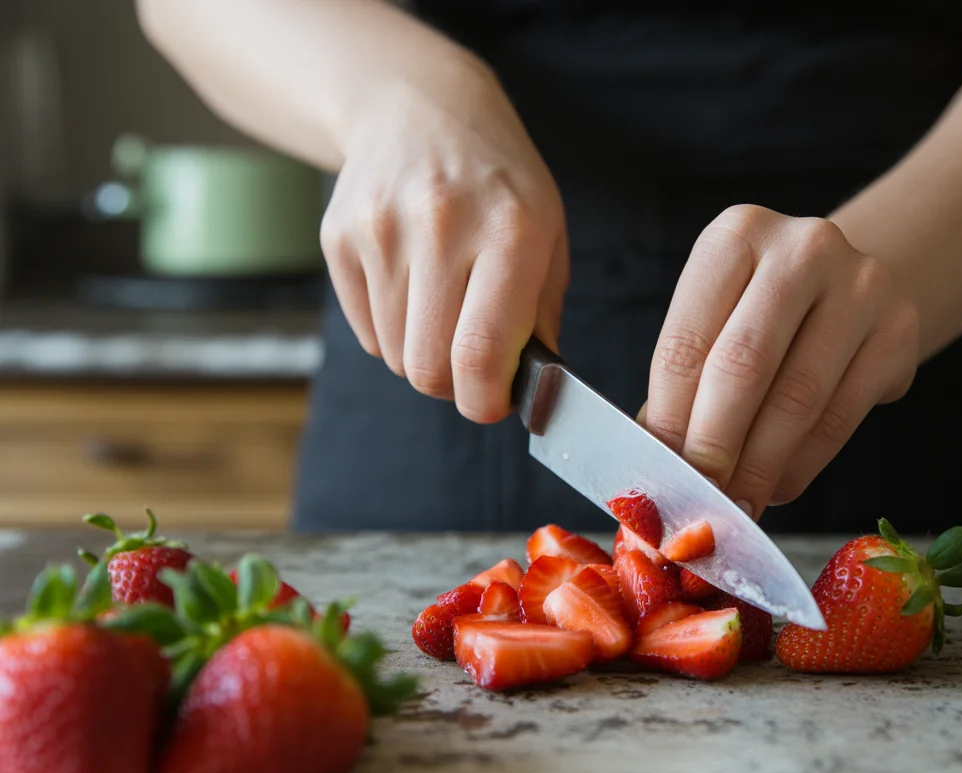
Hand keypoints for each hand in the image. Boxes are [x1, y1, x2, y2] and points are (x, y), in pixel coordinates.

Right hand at [319, 58, 567, 422]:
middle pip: (428, 367)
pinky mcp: (338, 237)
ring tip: (444, 305)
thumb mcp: (548, 233)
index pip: (481, 353)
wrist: (419, 107)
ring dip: (423, 352)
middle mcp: (440, 226)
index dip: (485, 400)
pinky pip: (366, 333)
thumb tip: (533, 392)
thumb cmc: (498, 183)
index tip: (493, 403)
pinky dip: (392, 330)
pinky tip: (411, 284)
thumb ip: (542, 316)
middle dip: (453, 383)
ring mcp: (381, 230)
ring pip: (396, 356)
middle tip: (472, 361)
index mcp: (509, 230)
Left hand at [640, 205, 919, 517]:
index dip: (669, 418)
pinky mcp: (898, 331)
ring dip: (759, 467)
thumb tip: (658, 463)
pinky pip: (839, 418)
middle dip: (714, 446)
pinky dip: (800, 466)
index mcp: (736, 234)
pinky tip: (776, 485)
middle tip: (700, 497)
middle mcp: (802, 248)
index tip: (660, 472)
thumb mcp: (716, 319)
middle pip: (744, 366)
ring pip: (798, 400)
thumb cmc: (762, 312)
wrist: (850, 285)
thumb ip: (685, 384)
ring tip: (736, 502)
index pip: (688, 341)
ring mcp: (861, 285)